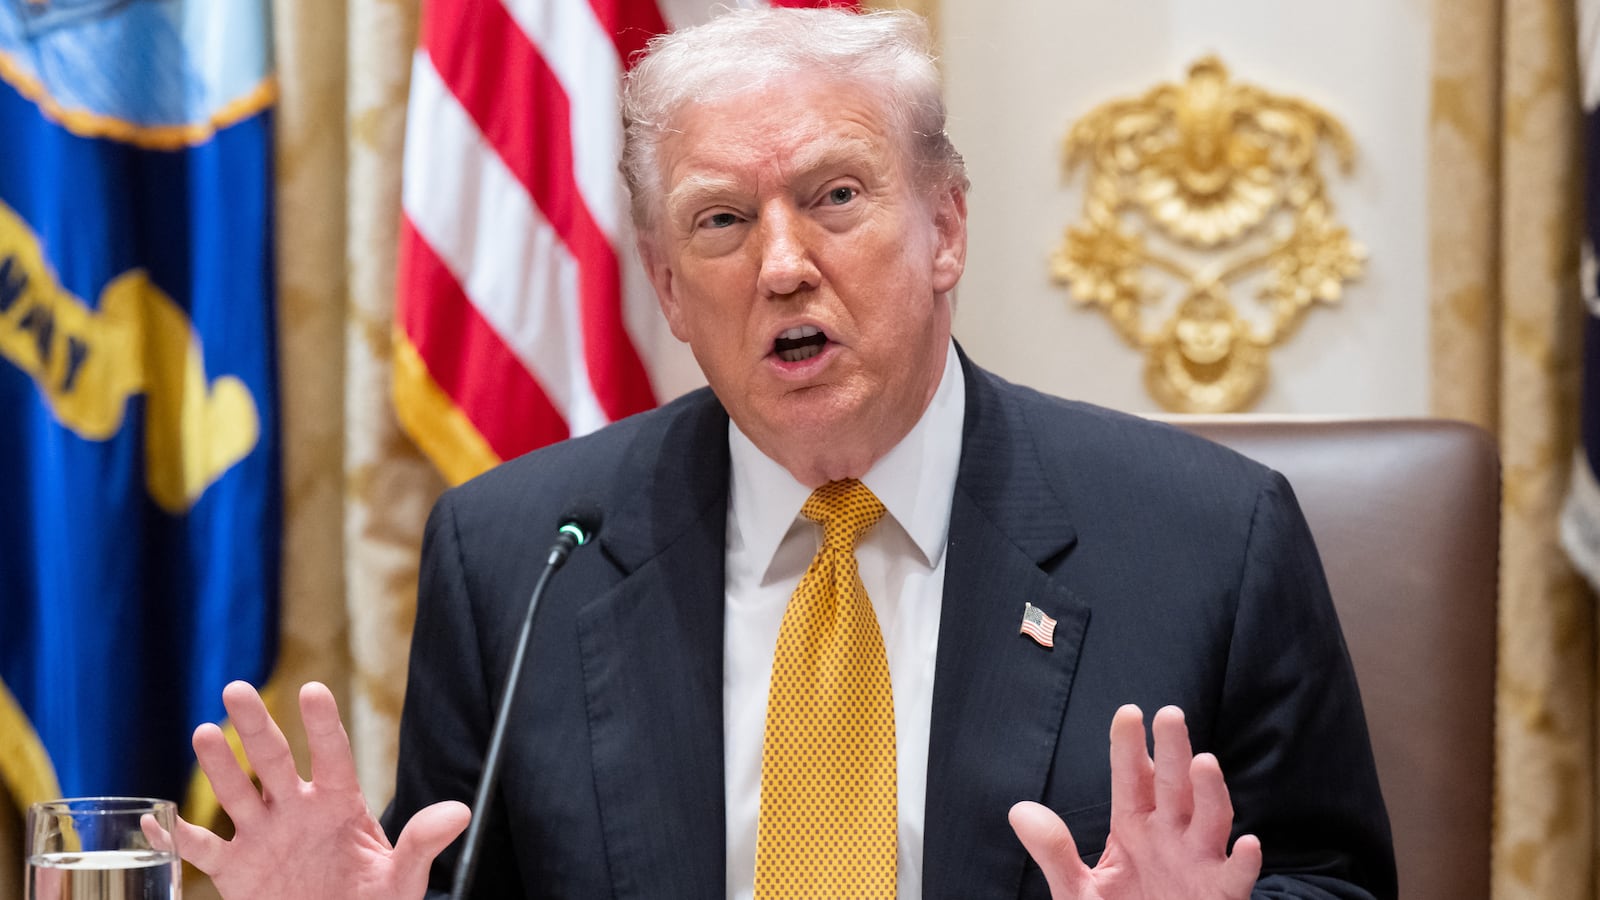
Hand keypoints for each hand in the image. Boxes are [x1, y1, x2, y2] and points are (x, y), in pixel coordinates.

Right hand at [156, 681, 469, 899]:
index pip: (331, 757)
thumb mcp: (401, 879)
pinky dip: (178, 837)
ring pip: (235, 794)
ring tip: (204, 733)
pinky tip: (156, 819)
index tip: (312, 690)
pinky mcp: (237, 869)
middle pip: (272, 761)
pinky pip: (202, 850)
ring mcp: (264, 836)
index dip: (322, 725)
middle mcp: (296, 811)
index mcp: (340, 805)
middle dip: (256, 727)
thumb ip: (422, 843)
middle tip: (237, 689)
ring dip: (218, 767)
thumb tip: (460, 813)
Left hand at [1009, 704, 1261, 899]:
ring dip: (1210, 792)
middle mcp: (1170, 836)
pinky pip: (1234, 877)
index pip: (1131, 778)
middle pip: (1173, 785)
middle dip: (1171, 751)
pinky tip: (1250, 844)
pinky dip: (1244, 862)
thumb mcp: (1079, 889)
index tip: (1127, 713)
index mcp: (1134, 827)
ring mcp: (1198, 863)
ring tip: (1203, 762)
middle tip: (1169, 715)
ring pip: (1210, 820)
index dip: (1129, 747)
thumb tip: (1019, 810)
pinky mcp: (1219, 895)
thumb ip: (1055, 852)